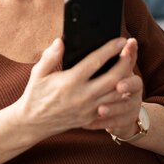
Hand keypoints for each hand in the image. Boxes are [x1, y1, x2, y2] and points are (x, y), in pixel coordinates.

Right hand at [16, 36, 139, 140]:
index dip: (110, 49)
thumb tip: (60, 41)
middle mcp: (82, 96)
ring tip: (130, 66)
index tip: (121, 39)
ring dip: (127, 79)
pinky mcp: (91, 118)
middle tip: (130, 50)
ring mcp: (88, 109)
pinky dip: (121, 97)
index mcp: (70, 82)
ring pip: (117, 94)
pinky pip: (112, 108)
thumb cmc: (35, 95)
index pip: (95, 62)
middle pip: (113, 78)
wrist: (33, 123)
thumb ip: (50, 56)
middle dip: (125, 62)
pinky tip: (125, 86)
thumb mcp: (38, 73)